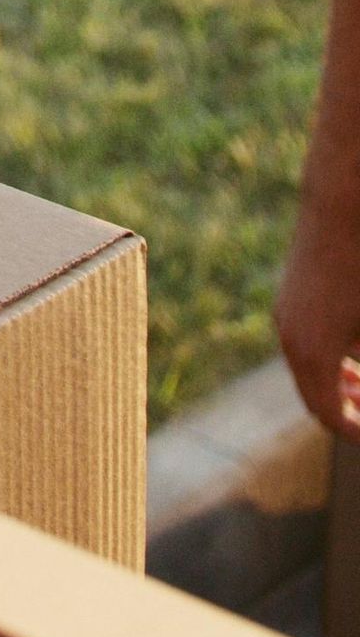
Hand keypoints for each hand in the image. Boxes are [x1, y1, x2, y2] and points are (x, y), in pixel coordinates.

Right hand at [275, 193, 359, 435]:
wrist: (338, 205)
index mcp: (313, 354)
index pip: (329, 415)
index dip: (355, 431)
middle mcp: (291, 339)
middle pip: (313, 398)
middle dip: (343, 412)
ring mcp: (285, 316)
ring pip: (305, 371)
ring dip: (333, 386)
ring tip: (359, 386)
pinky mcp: (288, 298)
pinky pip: (301, 346)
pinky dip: (324, 360)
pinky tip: (350, 351)